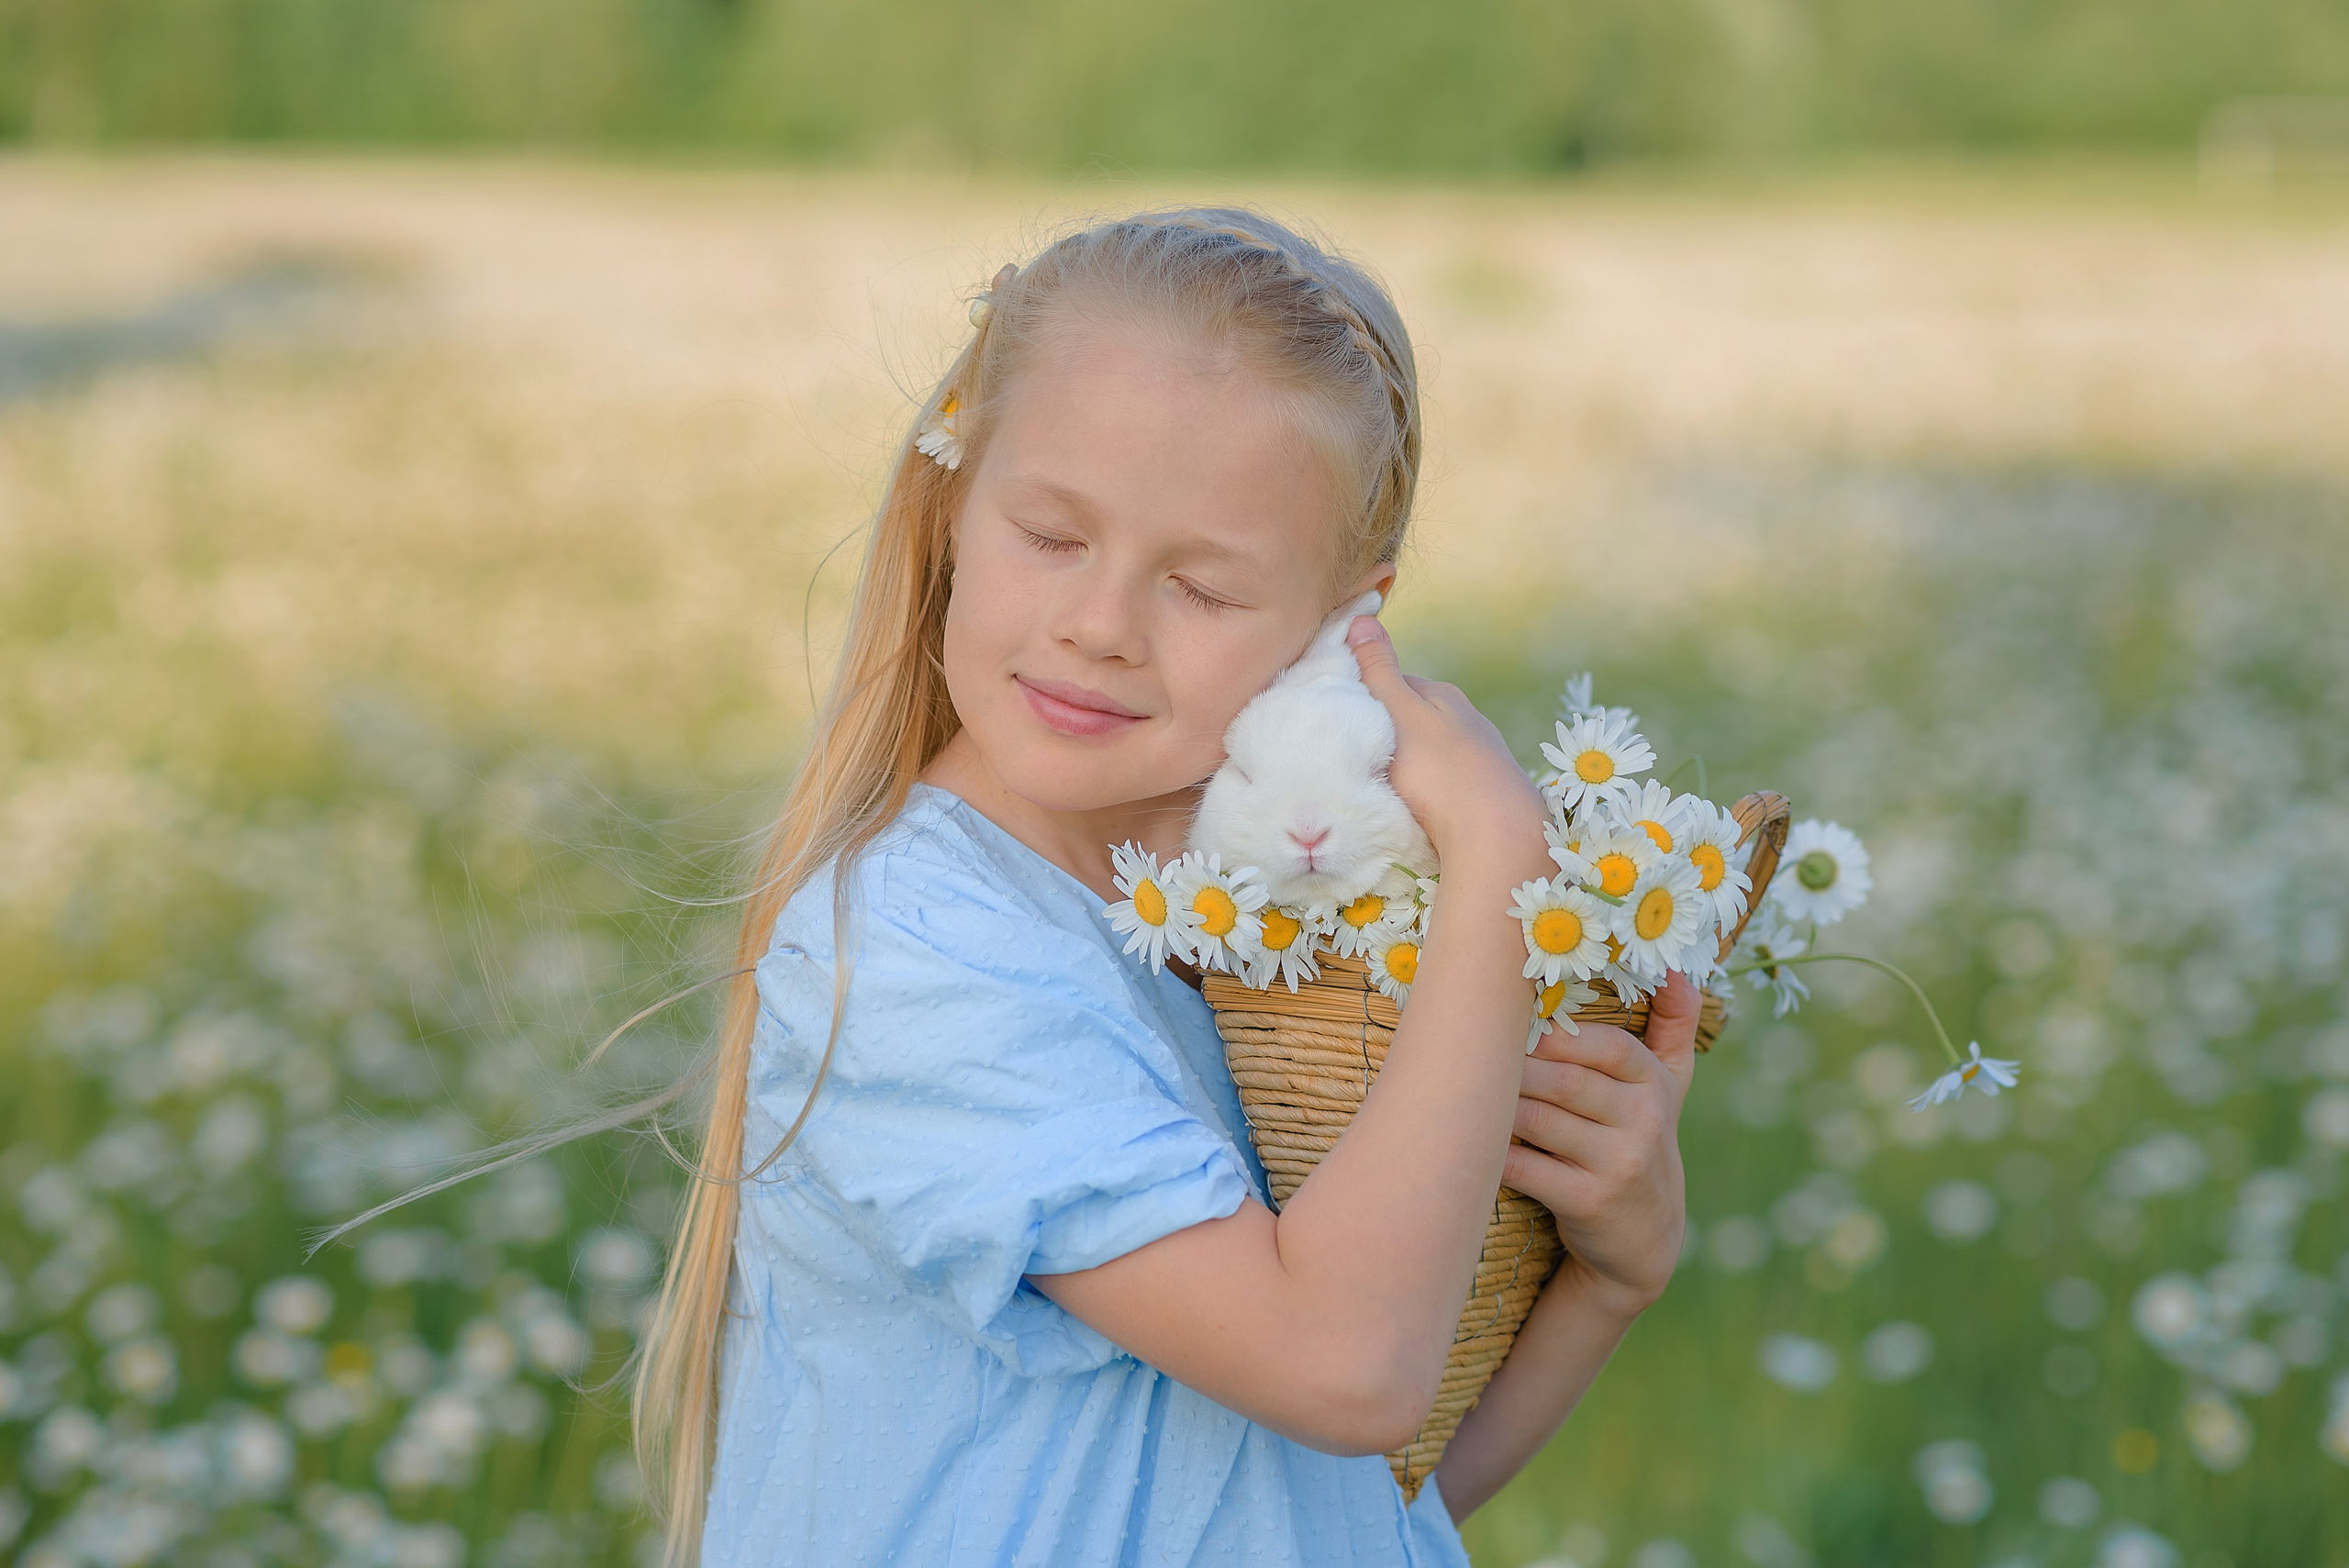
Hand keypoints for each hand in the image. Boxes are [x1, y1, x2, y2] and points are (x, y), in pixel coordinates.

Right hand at [1344, 615, 1545, 864]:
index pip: (1393, 683)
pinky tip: (1411, 808)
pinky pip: (1440, 785)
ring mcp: (1476, 759)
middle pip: (1409, 720)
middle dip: (1382, 733)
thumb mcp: (1399, 712)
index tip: (1336, 718)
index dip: (1361, 697)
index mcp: (1442, 694)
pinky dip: (1423, 791)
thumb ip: (1378, 670)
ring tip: (1376, 787)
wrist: (1495, 834)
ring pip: (1425, 754)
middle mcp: (1464, 721)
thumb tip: (1361, 617)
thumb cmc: (1440, 770)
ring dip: (1403, 766)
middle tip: (1349, 756)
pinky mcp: (1480, 795)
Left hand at [1503, 971, 1700, 1315]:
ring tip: (1463, 1090)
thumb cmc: (1639, 1142)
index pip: (1610, 1048)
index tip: (1515, 1024)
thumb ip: (1672, 1027)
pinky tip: (1473, 1141)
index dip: (1559, 1034)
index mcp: (1655, 1086)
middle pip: (1567, 1081)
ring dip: (1499, 1105)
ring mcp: (1619, 1165)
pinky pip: (1528, 1168)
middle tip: (1470, 1052)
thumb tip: (1679, 970)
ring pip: (1541, 1120)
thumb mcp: (1669, 1088)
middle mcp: (1645, 1124)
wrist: (1645, 1239)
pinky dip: (1496, 1153)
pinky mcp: (1589, 1202)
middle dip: (1516, 1067)